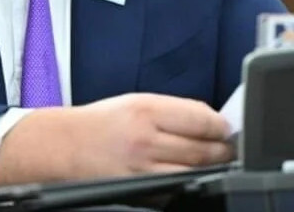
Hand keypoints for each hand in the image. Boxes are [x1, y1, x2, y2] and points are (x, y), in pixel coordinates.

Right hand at [68, 93, 234, 177]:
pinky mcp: (138, 192)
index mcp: (146, 111)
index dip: (223, 126)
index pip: (202, 120)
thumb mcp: (137, 101)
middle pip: (203, 150)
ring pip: (194, 173)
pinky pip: (175, 190)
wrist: (64, 146)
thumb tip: (211, 121)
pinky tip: (189, 174)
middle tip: (229, 147)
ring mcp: (142, 170)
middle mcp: (145, 141)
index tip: (228, 128)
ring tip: (216, 162)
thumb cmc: (101, 122)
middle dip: (223, 150)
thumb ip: (175, 111)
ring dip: (211, 168)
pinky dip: (187, 183)